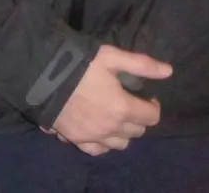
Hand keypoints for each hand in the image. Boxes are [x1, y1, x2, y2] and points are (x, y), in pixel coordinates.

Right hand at [52, 45, 170, 154]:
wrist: (40, 74)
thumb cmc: (77, 63)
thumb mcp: (110, 56)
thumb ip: (141, 64)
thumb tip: (168, 71)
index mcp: (123, 108)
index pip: (152, 117)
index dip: (152, 106)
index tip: (146, 97)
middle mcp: (111, 127)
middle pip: (137, 131)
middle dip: (137, 118)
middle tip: (128, 104)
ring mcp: (92, 136)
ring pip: (119, 144)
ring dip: (122, 133)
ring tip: (114, 119)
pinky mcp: (75, 139)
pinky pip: (97, 150)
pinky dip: (102, 143)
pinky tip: (99, 132)